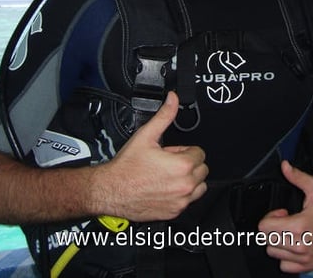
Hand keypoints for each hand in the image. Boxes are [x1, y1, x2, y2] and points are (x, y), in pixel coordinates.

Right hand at [98, 91, 207, 221]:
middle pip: (202, 170)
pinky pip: (188, 202)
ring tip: (169, 176)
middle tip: (168, 163)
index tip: (172, 153)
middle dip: (188, 164)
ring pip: (199, 187)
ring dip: (189, 180)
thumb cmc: (126, 167)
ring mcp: (180, 201)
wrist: (111, 190)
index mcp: (182, 166)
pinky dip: (181, 195)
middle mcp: (184, 185)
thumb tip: (173, 99)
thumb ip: (164, 116)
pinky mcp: (174, 212)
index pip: (199, 153)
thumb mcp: (146, 135)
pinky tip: (164, 188)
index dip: (184, 150)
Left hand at [258, 161, 312, 273]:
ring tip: (291, 232)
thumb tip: (285, 167)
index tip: (281, 214)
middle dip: (273, 228)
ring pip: (273, 252)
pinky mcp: (308, 265)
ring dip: (279, 242)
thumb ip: (297, 177)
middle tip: (286, 221)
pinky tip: (294, 244)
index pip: (264, 227)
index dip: (270, 217)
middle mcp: (300, 245)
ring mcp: (304, 257)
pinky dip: (286, 257)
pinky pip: (284, 265)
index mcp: (299, 226)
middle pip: (267, 239)